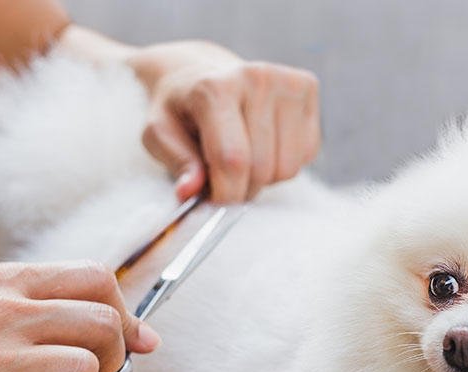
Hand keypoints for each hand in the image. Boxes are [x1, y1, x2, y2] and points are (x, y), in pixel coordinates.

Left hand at [128, 41, 320, 202]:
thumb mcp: (160, 134)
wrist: (204, 72)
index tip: (215, 203)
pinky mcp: (307, 86)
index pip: (232, 160)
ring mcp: (286, 80)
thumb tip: (190, 191)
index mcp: (214, 88)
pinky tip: (267, 142)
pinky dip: (285, 161)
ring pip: (287, 168)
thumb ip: (176, 162)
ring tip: (246, 156)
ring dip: (265, 177)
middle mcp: (255, 77)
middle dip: (243, 188)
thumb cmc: (182, 109)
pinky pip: (307, 155)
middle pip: (262, 169)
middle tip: (225, 176)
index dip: (226, 195)